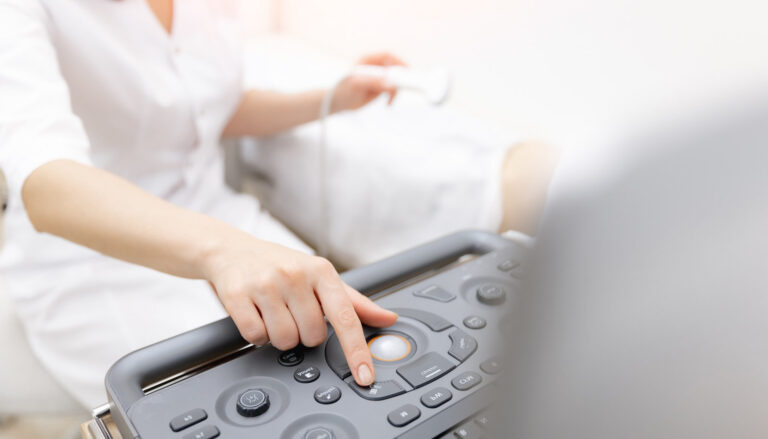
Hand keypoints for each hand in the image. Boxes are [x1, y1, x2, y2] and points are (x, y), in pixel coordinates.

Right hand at [205, 235, 397, 385]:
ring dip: (280, 336)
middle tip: (293, 313)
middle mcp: (294, 275)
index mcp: (321, 271)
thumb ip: (355, 303)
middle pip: (312, 336)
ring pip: (285, 340)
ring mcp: (265, 284)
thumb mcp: (320, 277)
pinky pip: (255, 336)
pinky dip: (257, 334)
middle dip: (304, 333)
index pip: (346, 317)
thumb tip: (388, 318)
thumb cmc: (282, 265)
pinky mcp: (238, 295)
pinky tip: (257, 314)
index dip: (357, 351)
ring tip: (274, 312)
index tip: (365, 376)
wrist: (231, 250)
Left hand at [331, 52, 407, 111]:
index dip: (398, 61)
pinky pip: (392, 89)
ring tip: (389, 101)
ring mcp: (378, 77)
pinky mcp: (380, 87)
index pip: (387, 56)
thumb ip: (373, 82)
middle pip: (394, 68)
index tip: (406, 71)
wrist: (338, 103)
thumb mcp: (357, 85)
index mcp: (368, 60)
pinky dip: (392, 96)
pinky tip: (387, 103)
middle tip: (399, 89)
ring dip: (395, 90)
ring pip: (395, 80)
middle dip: (399, 79)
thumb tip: (390, 84)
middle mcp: (374, 67)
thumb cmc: (343, 91)